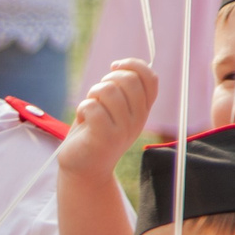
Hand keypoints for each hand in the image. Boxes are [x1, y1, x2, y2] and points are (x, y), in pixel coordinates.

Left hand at [59, 60, 158, 179]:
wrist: (85, 169)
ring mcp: (123, 130)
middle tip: (97, 95)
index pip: (151, 78)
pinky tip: (82, 120)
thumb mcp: (114, 110)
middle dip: (107, 79)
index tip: (114, 66)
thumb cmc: (95, 134)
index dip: (133, 65)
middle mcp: (138, 120)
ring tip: (90, 109)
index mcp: (143, 110)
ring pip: (108, 91)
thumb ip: (121, 90)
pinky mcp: (105, 138)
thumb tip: (121, 65)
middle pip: (128, 80)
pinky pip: (92, 107)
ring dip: (92, 95)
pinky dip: (82, 108)